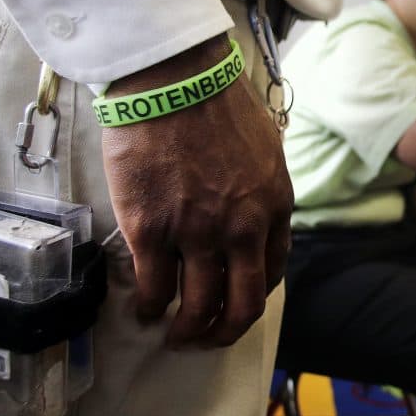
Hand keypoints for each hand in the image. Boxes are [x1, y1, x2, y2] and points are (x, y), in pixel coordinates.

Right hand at [100, 35, 292, 348]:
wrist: (171, 77)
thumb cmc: (215, 100)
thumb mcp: (264, 146)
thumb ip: (260, 187)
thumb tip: (249, 211)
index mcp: (273, 206)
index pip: (272, 271)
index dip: (251, 295)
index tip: (235, 301)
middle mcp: (241, 229)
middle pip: (241, 305)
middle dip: (224, 332)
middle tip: (206, 338)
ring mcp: (196, 233)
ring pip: (196, 307)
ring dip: (184, 329)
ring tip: (171, 332)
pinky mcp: (152, 230)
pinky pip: (153, 288)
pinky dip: (148, 307)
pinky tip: (142, 309)